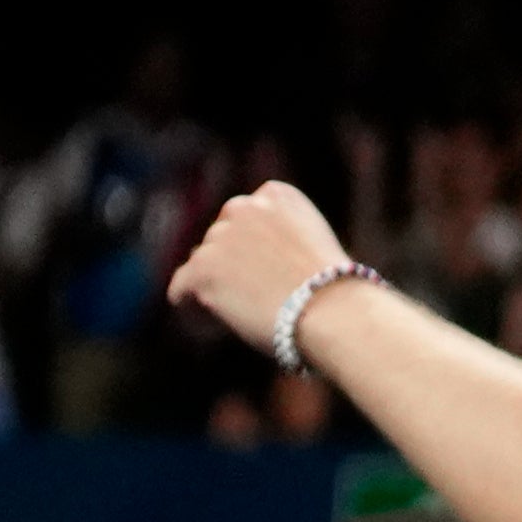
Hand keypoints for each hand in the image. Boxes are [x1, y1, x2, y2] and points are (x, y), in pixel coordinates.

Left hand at [168, 180, 362, 357]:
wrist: (339, 314)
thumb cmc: (341, 296)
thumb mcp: (316, 250)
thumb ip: (280, 244)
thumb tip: (249, 269)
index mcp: (277, 195)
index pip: (247, 218)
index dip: (255, 247)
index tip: (271, 274)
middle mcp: (244, 206)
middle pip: (222, 239)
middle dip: (233, 266)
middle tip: (258, 299)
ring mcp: (220, 237)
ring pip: (202, 265)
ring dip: (217, 288)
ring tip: (247, 315)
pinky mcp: (203, 269)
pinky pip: (181, 290)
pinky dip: (193, 309)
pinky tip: (213, 326)